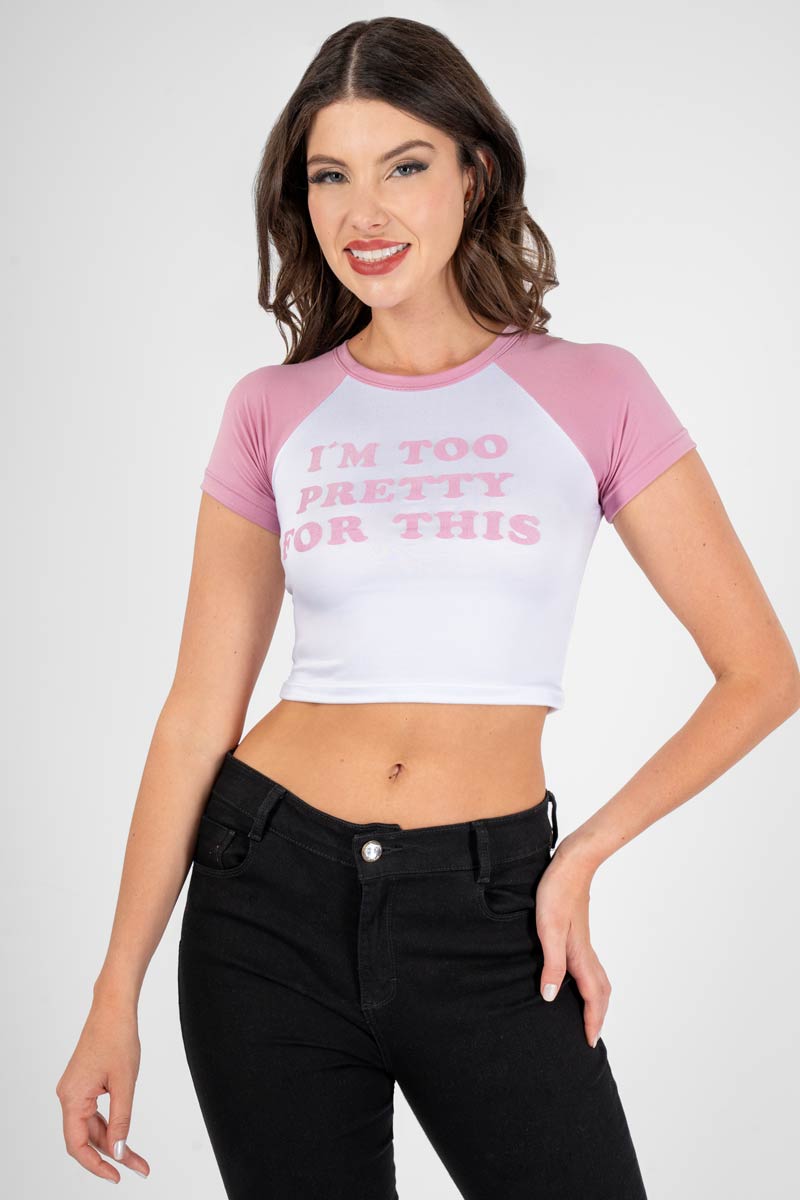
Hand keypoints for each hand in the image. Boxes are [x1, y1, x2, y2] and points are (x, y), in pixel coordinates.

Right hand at [55, 998, 149, 1182]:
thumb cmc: (118, 1038)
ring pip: (92, 1127)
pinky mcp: (83, 1084)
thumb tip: (118, 1152)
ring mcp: (74, 1090)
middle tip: (139, 1167)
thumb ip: (121, 1120)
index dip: (95, 1165)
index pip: (77, 1145)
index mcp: (72, 1097)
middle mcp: (68, 1096)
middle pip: (87, 1138)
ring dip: (113, 1142)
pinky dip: (110, 1125)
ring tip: (137, 1158)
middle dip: (112, 1155)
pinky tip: (124, 1136)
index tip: (116, 1176)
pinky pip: (93, 1113)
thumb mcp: (125, 1083)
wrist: (114, 1008)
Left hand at [535, 838, 610, 1047]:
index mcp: (580, 956)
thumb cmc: (557, 894)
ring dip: (596, 1000)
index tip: (590, 1043)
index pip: (592, 997)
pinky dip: (590, 983)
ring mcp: (584, 942)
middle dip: (598, 1016)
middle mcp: (586, 952)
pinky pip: (590, 967)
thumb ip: (551, 964)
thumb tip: (550, 997)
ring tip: (588, 1014)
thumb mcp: (548, 930)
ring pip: (598, 979)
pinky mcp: (578, 933)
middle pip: (600, 991)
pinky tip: (576, 979)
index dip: (591, 1021)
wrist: (572, 864)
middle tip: (591, 1036)